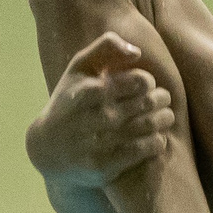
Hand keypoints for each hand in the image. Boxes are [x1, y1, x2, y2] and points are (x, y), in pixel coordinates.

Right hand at [26, 32, 176, 187]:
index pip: (138, 81)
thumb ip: (105, 47)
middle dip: (161, 99)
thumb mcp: (79, 68)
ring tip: (165, 117)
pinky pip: (145, 150)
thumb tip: (136, 52)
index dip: (147, 82)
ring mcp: (99, 143)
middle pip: (147, 103)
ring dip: (164, 119)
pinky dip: (157, 142)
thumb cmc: (70, 102)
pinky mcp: (105, 166)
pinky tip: (156, 137)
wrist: (47, 148)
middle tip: (163, 100)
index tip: (145, 86)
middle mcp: (94, 117)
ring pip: (150, 126)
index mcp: (89, 90)